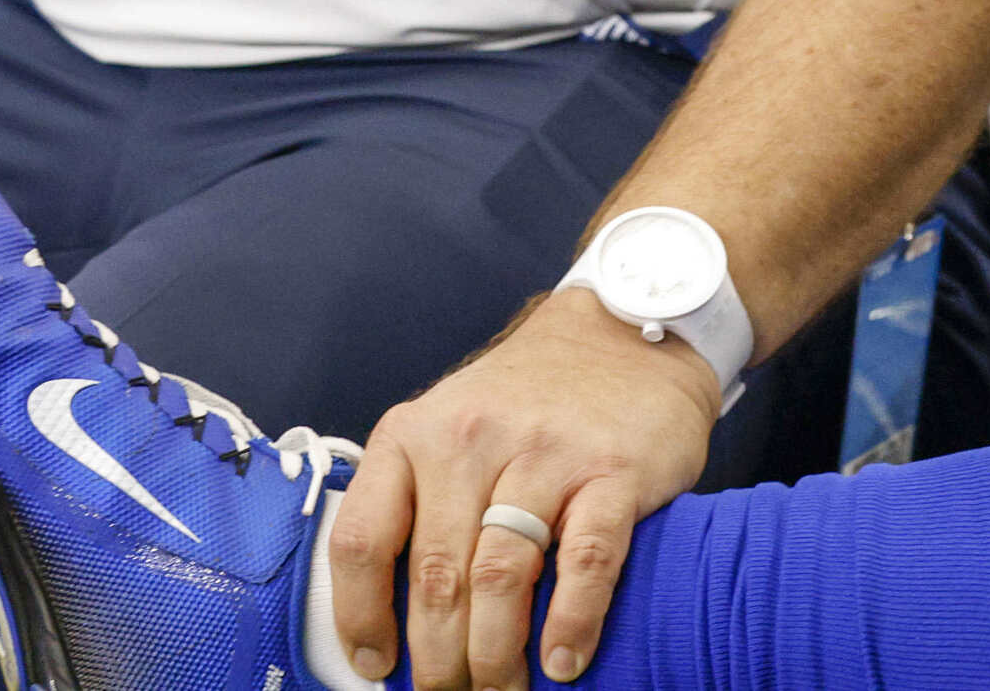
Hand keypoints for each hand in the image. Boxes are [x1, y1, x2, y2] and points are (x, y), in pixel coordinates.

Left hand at [325, 290, 721, 687]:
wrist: (628, 332)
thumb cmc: (529, 400)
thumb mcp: (452, 425)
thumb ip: (419, 500)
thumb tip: (391, 616)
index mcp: (416, 433)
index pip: (363, 540)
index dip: (362, 617)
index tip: (377, 666)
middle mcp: (473, 439)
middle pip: (437, 576)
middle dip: (437, 658)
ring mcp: (547, 453)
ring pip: (501, 578)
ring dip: (495, 655)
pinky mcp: (615, 471)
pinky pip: (586, 562)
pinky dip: (571, 622)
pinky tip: (563, 661)